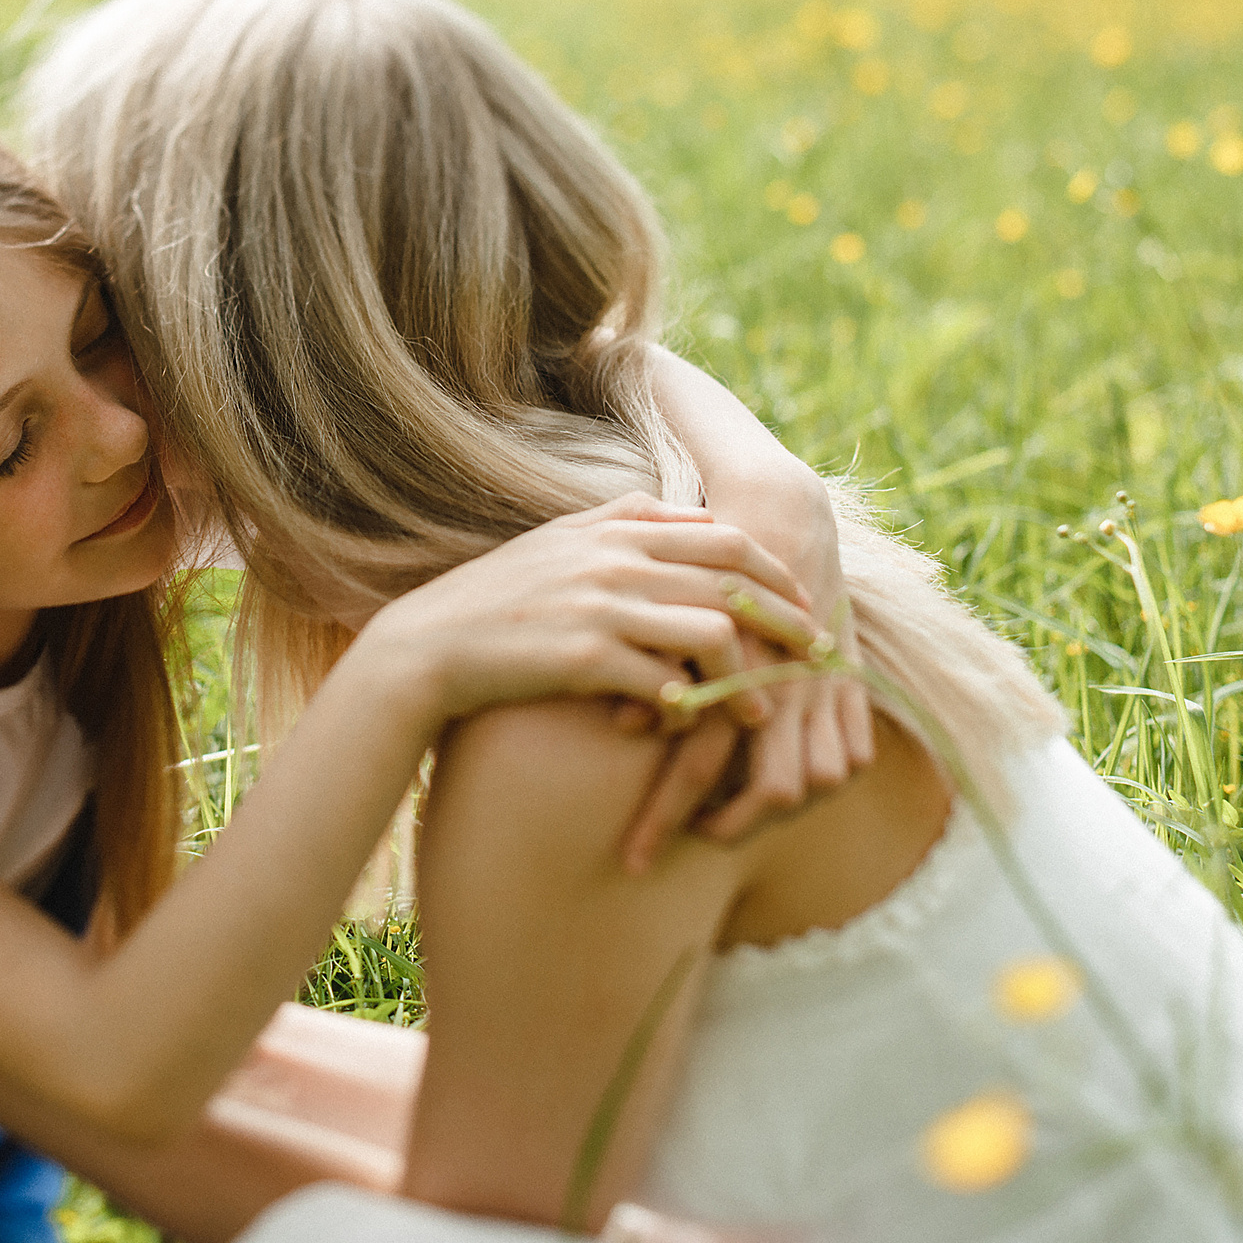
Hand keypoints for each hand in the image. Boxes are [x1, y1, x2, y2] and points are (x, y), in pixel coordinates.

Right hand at [350, 493, 823, 732]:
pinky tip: (693, 726)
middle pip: (733, 578)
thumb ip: (620, 526)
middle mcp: (613, 555)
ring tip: (761, 708)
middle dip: (785, 618)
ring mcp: (600, 604)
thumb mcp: (559, 544)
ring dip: (748, 674)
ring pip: (711, 630)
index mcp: (614, 524)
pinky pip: (666, 682)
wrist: (426, 646)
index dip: (772, 568)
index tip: (799, 599)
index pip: (724, 534)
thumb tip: (681, 516)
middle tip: (817, 653)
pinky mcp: (584, 656)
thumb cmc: (495, 602)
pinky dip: (690, 707)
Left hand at [663, 498, 874, 852]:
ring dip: (773, 809)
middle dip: (727, 830)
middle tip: (685, 845)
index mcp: (731, 668)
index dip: (665, 818)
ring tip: (721, 821)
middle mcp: (788, 682)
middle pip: (774, 791)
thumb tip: (621, 726)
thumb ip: (649, 669)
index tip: (632, 860)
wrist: (780, 510)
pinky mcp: (850, 680)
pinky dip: (820, 779)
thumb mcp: (665, 611)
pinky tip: (770, 791)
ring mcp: (827, 683)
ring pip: (820, 780)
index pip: (700, 767)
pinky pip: (852, 754)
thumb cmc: (699, 564)